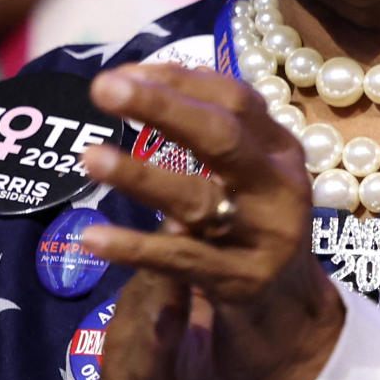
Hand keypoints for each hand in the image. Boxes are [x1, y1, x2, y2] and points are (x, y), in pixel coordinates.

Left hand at [78, 65, 345, 379]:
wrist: (290, 308)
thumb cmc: (251, 224)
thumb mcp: (247, 173)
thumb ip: (211, 133)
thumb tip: (142, 77)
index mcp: (281, 150)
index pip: (235, 100)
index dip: (179, 80)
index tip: (123, 71)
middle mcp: (280, 186)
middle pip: (223, 137)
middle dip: (162, 108)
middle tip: (104, 88)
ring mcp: (264, 235)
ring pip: (198, 200)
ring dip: (142, 176)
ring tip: (89, 158)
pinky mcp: (241, 281)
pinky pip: (180, 261)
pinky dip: (135, 247)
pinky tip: (92, 236)